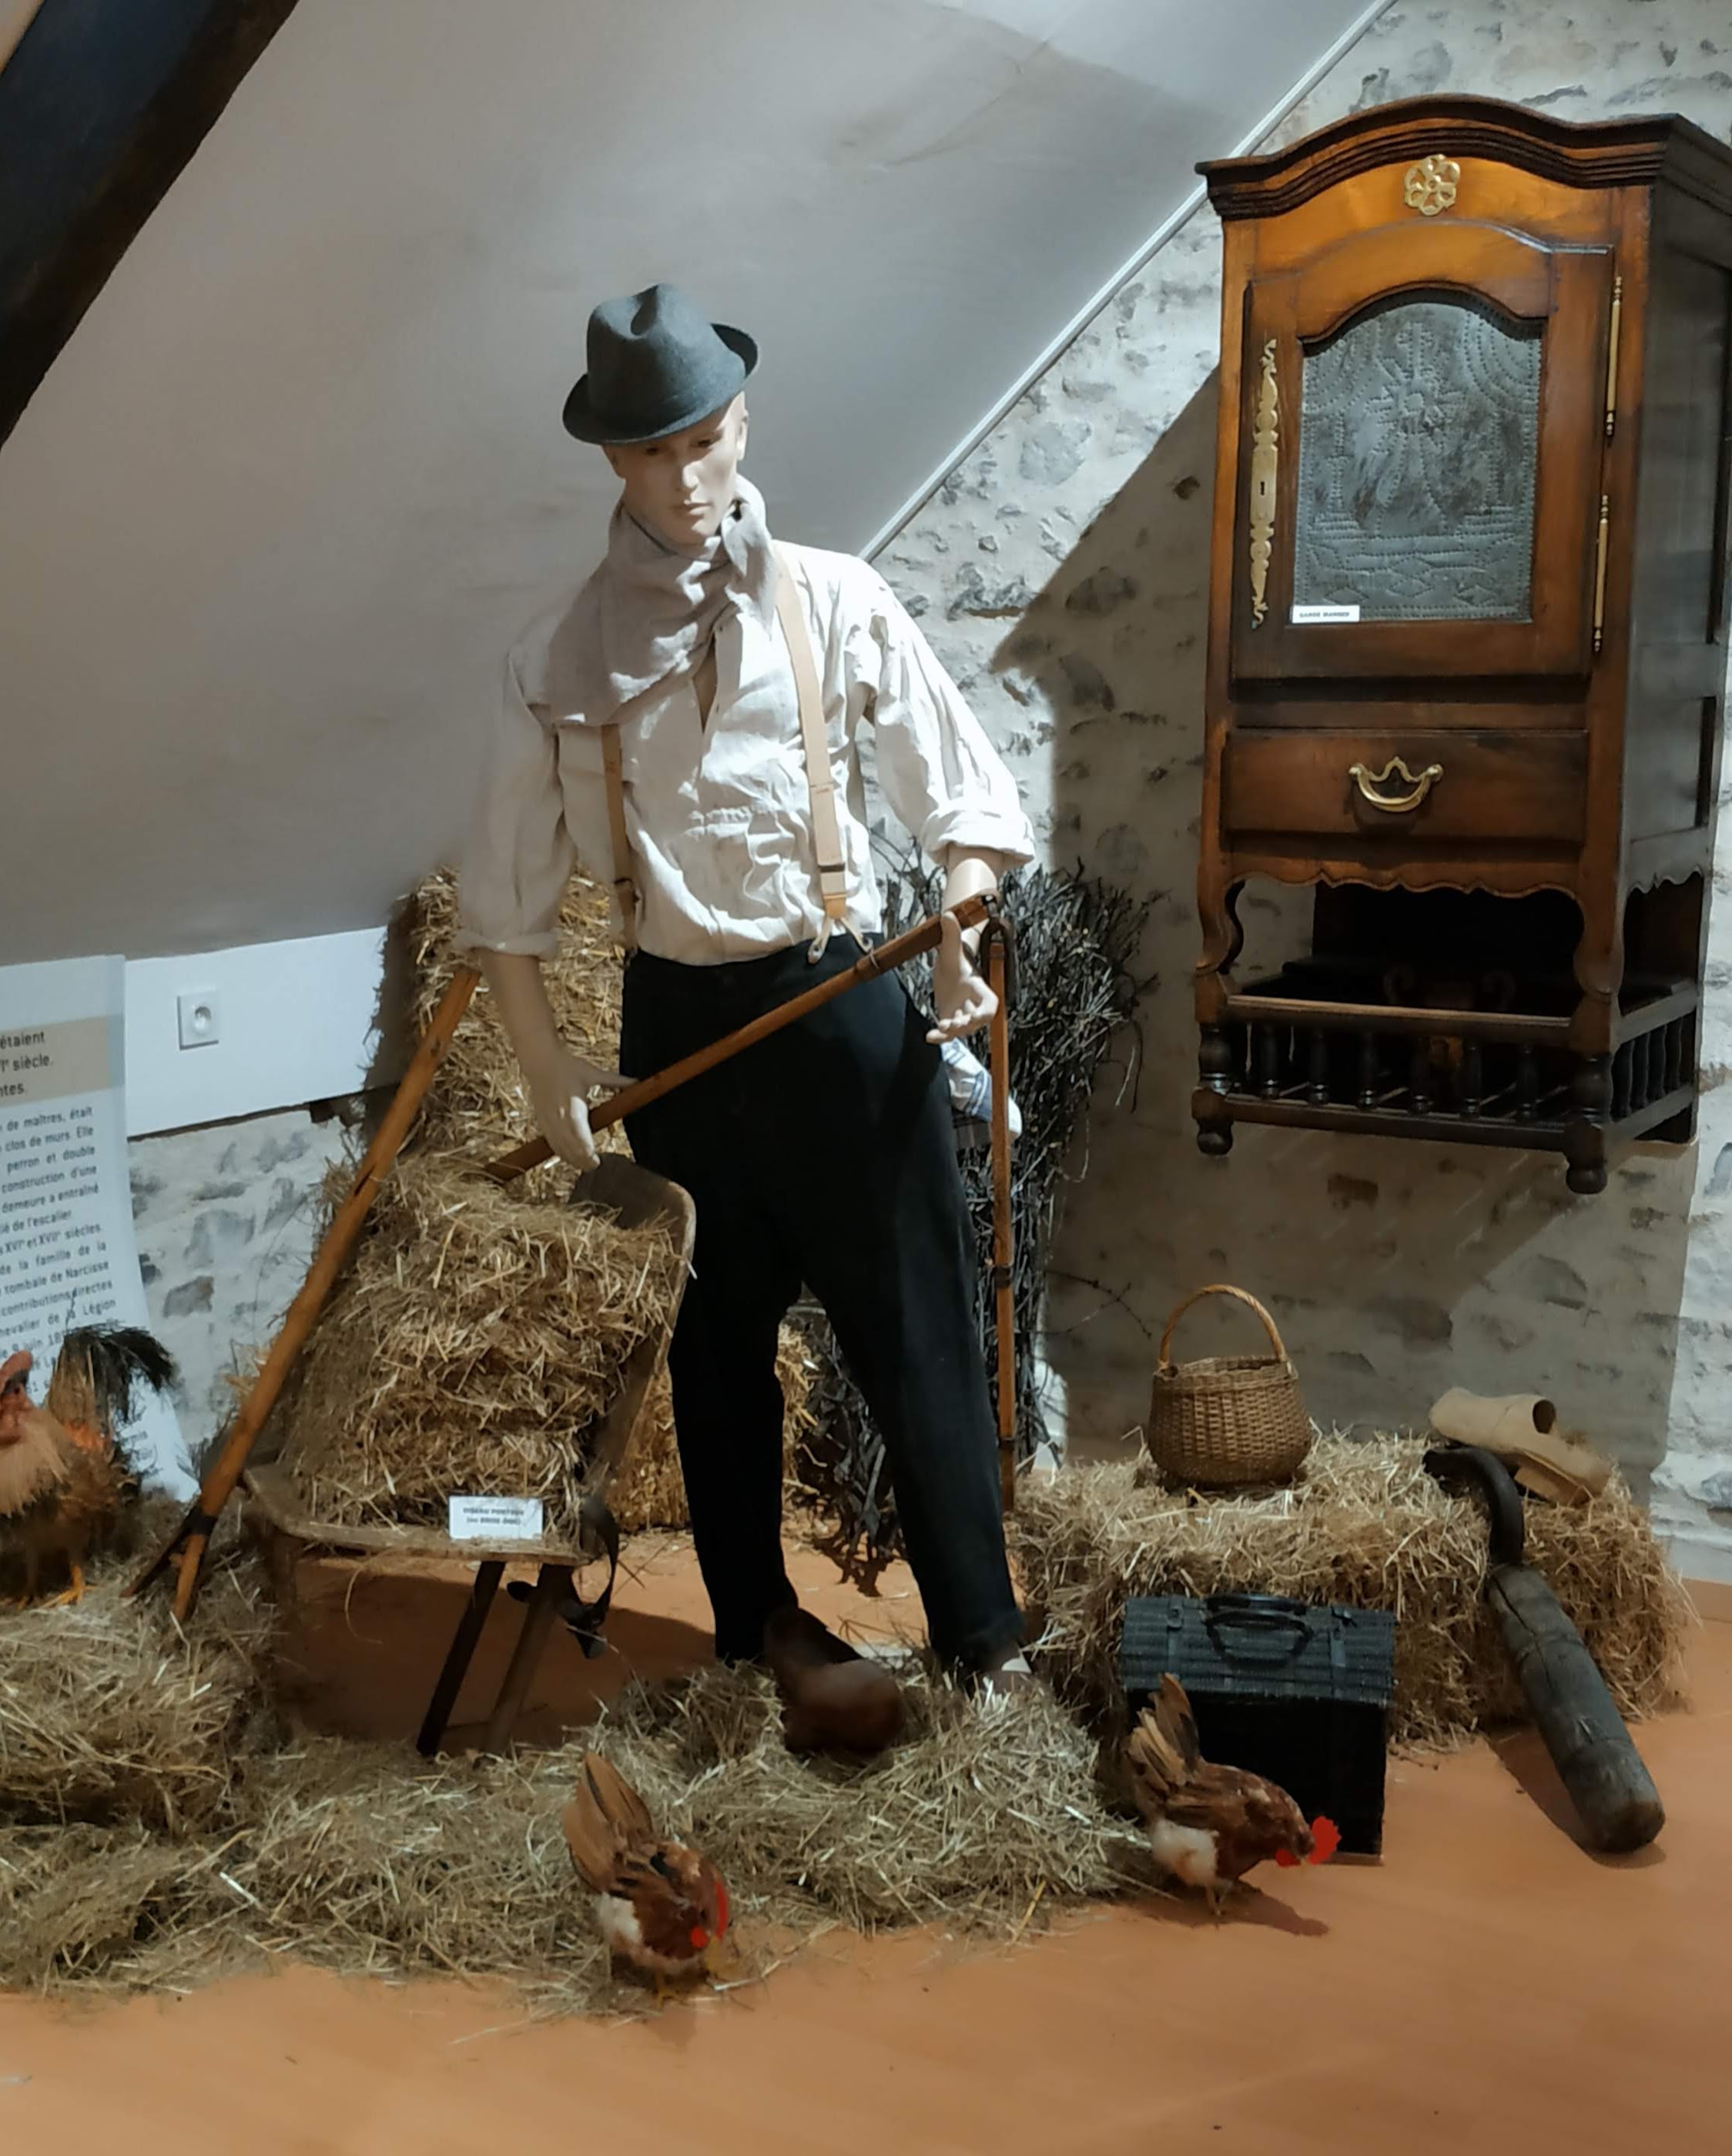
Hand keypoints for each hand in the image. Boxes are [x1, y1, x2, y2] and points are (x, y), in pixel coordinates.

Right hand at [522, 1044, 628, 1169]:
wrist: (540, 1061)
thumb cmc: (567, 1066)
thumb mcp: (593, 1073)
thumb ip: (615, 1081)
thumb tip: (636, 1082)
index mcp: (573, 1108)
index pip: (581, 1138)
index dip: (589, 1153)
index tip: (598, 1161)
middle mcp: (559, 1118)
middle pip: (570, 1148)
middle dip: (582, 1160)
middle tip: (595, 1166)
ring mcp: (548, 1121)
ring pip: (559, 1148)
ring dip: (571, 1159)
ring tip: (584, 1165)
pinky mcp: (541, 1121)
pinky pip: (551, 1142)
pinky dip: (560, 1152)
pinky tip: (569, 1156)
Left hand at [926, 911, 998, 1043]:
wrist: (949, 966)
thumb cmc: (955, 959)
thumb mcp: (950, 949)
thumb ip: (951, 935)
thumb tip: (947, 914)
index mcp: (978, 987)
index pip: (990, 1004)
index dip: (985, 1012)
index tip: (977, 1018)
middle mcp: (973, 1004)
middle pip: (976, 1021)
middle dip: (966, 1025)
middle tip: (950, 1026)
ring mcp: (962, 1013)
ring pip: (963, 1029)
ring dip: (953, 1032)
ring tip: (939, 1031)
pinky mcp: (950, 1019)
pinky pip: (948, 1034)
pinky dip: (940, 1038)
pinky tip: (928, 1038)